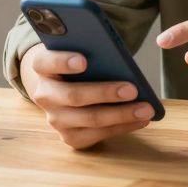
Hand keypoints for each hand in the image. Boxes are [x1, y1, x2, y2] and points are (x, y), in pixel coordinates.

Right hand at [19, 44, 154, 149]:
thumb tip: (119, 58)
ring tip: (146, 109)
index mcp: (41, 66)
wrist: (62, 88)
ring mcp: (55, 119)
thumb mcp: (78, 50)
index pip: (45, 62)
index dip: (62, 61)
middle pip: (73, 96)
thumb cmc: (78, 64)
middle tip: (133, 89)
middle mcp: (44, 95)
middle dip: (105, 93)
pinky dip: (122, 127)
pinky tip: (141, 120)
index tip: (83, 61)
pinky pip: (98, 135)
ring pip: (89, 119)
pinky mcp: (69, 137)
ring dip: (121, 115)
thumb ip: (90, 50)